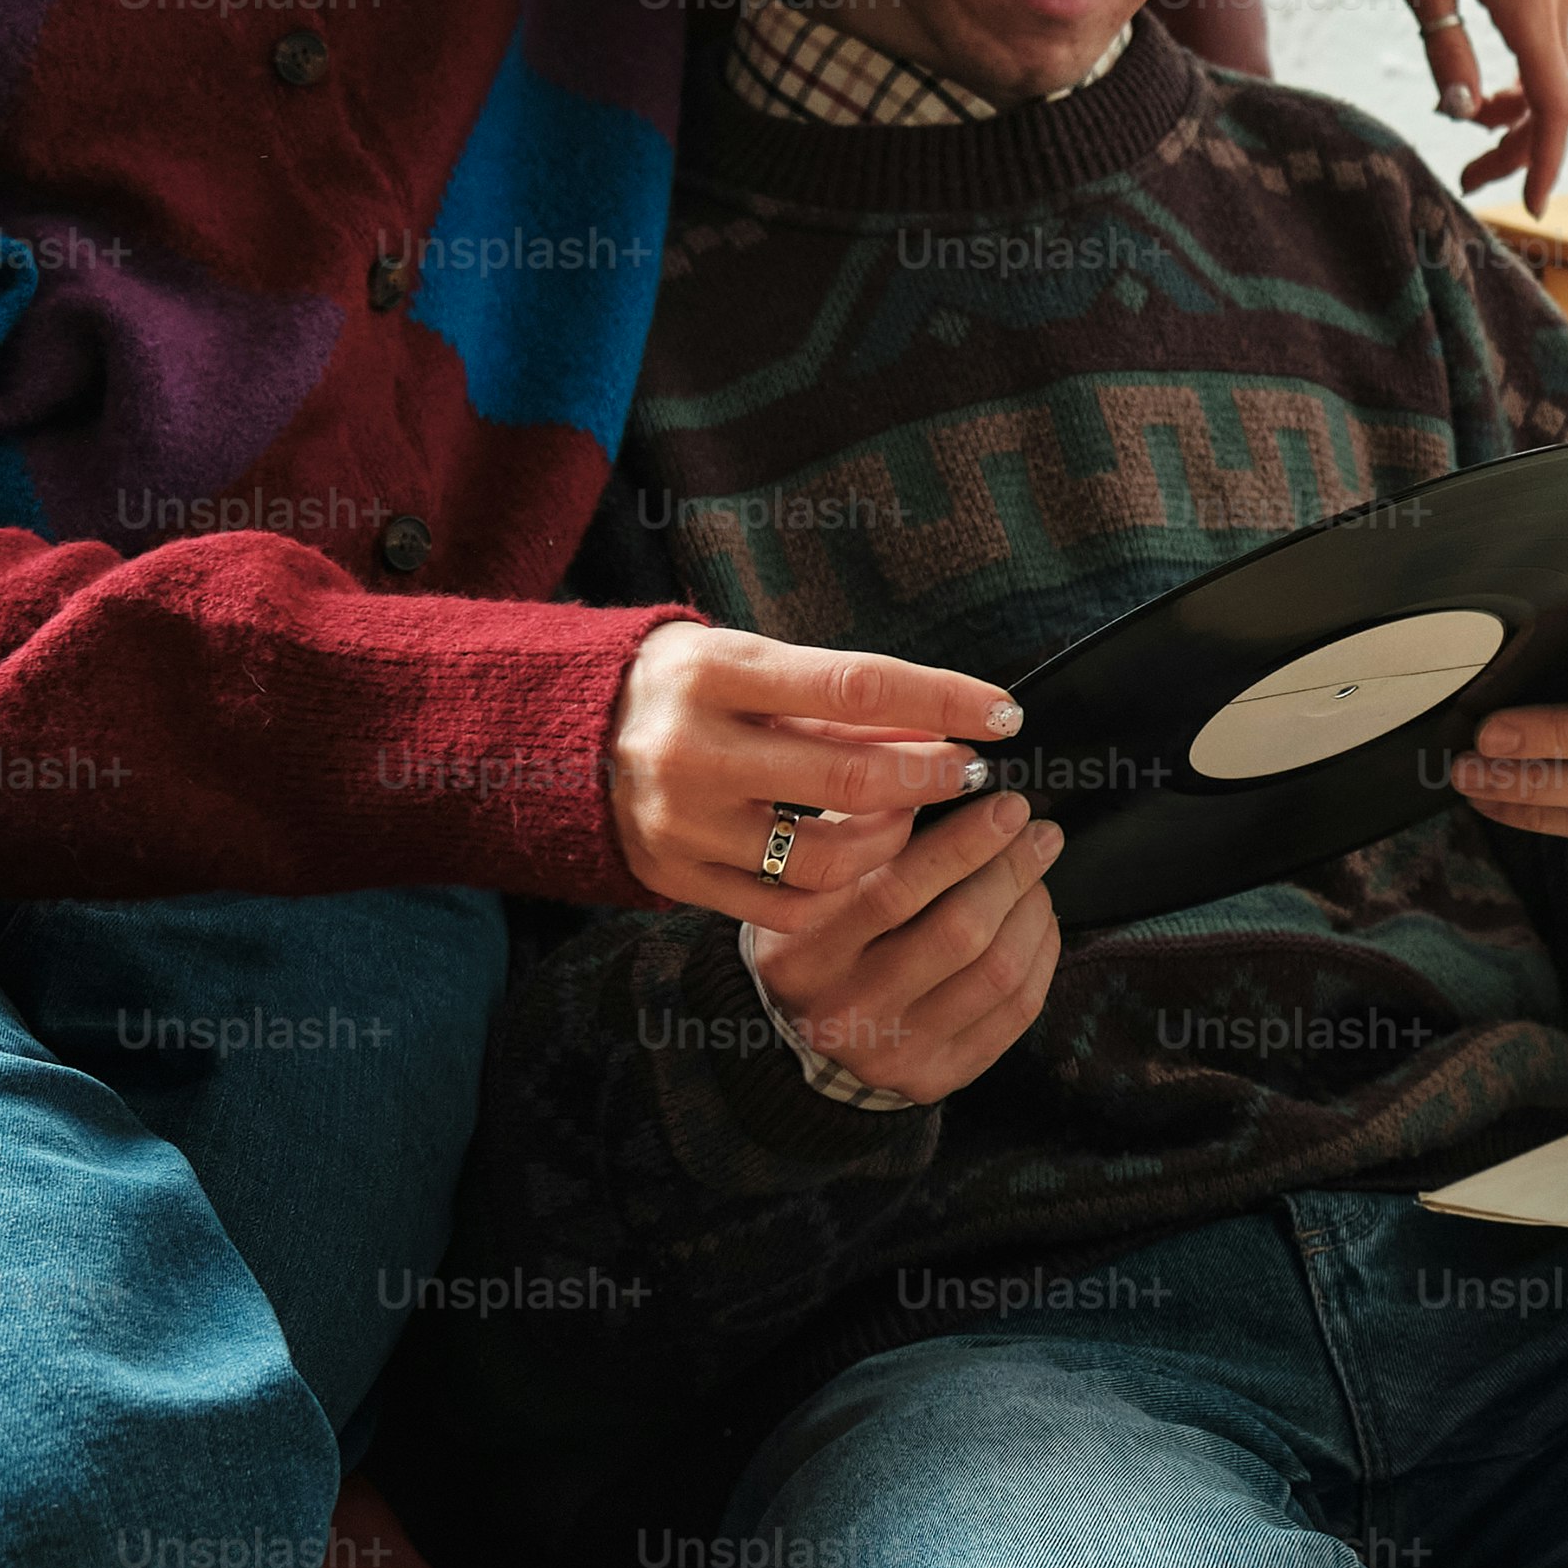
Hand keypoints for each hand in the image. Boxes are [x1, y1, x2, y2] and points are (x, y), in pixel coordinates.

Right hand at [606, 621, 1013, 924]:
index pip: (857, 685)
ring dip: (892, 841)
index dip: (943, 699)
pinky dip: (839, 890)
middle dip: (931, 776)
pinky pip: (782, 905)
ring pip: (823, 856)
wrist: (564, 738)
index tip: (1003, 713)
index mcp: (714, 673)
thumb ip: (831, 695)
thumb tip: (937, 722)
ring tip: (913, 817)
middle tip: (972, 772)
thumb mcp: (747, 662)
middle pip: (849, 774)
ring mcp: (680, 822)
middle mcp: (691, 750)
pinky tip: (866, 865)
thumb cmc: (683, 687)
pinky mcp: (674, 877)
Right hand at [737, 781, 1063, 1110]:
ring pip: (996, 971)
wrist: (803, 1027)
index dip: (965, 841)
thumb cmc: (818, 926)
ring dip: (1033, 906)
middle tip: (1036, 831)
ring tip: (1037, 870)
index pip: (897, 889)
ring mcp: (893, 1051)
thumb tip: (946, 769)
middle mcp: (845, 1010)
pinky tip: (1036, 918)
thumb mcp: (810, 876)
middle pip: (959, 932)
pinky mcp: (935, 1077)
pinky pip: (1015, 1010)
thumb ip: (861, 826)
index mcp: (804, 952)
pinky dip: (1041, 953)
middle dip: (1012, 870)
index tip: (1006, 804)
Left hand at [1387, 0, 1567, 212]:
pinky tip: (1483, 97)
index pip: (1553, 100)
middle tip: (1470, 182)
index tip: (1534, 204)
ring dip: (1515, 120)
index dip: (1545, 158)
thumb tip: (1463, 115)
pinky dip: (1520, 88)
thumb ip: (1445, 48)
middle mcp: (1553, 1)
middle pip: (1553, 101)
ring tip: (1465, 137)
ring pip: (1550, 81)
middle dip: (1518, 150)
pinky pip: (1544, 55)